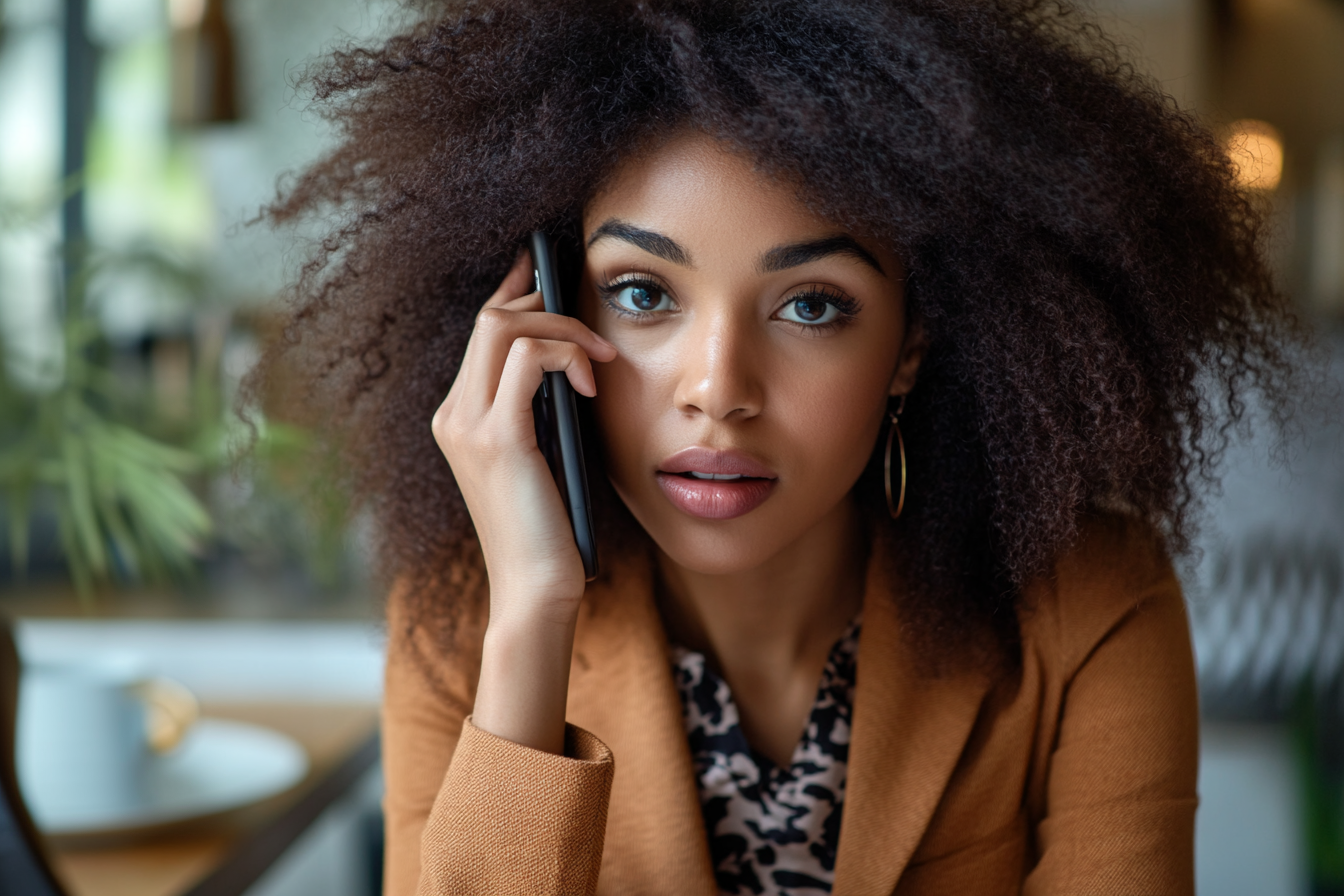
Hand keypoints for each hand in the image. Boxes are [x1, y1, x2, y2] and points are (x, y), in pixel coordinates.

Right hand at [431, 249, 616, 752]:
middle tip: (589, 318)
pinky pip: (525, 358)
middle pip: (489, 316)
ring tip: (596, 363)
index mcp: (458, 417)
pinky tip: (587, 386)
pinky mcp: (496, 438)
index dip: (514, 291)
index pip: (481, 331)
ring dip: (562, 329)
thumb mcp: (542, 455)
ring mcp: (467, 425)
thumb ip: (540, 407)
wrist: (535, 590)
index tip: (548, 270)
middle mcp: (452, 414)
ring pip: (504, 326)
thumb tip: (567, 356)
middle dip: (544, 300)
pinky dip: (563, 356)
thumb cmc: (548, 527)